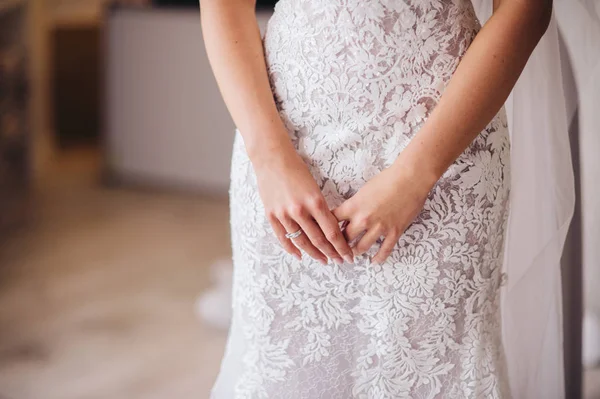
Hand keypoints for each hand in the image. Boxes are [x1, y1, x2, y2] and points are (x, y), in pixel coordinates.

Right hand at [252, 141, 353, 264]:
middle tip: (340, 261)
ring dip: (314, 254)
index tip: (348, 255)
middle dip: (331, 253)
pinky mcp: (272, 215)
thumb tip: (330, 227)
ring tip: (323, 260)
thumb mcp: (315, 187)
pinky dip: (291, 249)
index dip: (341, 247)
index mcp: (315, 201)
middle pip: (318, 240)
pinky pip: (282, 237)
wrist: (272, 158)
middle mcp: (300, 210)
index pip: (332, 231)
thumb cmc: (296, 169)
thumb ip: (321, 207)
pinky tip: (300, 255)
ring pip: (301, 241)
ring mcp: (284, 214)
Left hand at [332, 159, 435, 263]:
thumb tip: (348, 214)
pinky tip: (373, 261)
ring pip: (361, 247)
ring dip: (355, 252)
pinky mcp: (394, 232)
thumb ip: (355, 204)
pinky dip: (378, 258)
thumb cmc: (388, 179)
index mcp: (353, 206)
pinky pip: (384, 250)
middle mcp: (364, 219)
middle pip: (344, 238)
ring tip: (351, 256)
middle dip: (339, 244)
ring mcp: (379, 227)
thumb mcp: (364, 190)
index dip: (327, 227)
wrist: (411, 178)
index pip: (332, 221)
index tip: (324, 233)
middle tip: (336, 248)